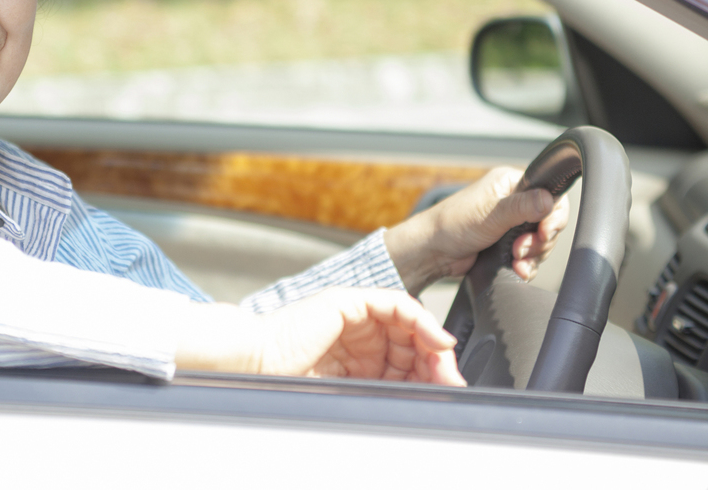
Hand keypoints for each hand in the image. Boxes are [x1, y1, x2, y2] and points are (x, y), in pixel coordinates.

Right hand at [174, 289, 464, 385]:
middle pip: (411, 342)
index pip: (404, 360)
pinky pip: (395, 304)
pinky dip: (420, 320)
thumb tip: (421, 406)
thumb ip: (380, 392)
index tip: (448, 392)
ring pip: (408, 323)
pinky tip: (435, 340)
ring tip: (445, 366)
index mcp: (356, 358)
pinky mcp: (349, 302)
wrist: (255, 364)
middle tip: (452, 382)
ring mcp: (354, 316)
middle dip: (436, 363)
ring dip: (432, 344)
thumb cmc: (288, 383)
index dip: (429, 374)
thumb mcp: (348, 393)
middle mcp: (358, 336)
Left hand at [383, 167, 569, 293]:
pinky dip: (527, 265)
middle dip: (540, 241)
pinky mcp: (509, 243)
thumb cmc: (452, 225)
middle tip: (521, 249)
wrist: (433, 252)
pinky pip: (531, 256)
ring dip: (533, 256)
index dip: (554, 216)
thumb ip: (522, 207)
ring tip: (516, 261)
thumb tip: (549, 199)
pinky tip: (517, 270)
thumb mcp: (490, 214)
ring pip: (542, 242)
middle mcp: (514, 201)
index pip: (551, 194)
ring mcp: (513, 223)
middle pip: (550, 222)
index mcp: (511, 183)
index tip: (544, 232)